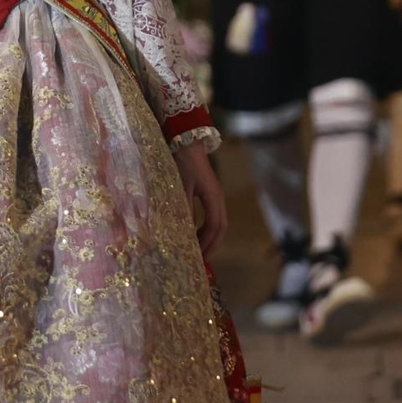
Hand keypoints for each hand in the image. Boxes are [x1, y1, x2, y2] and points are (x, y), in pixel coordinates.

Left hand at [173, 142, 227, 257]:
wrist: (187, 143)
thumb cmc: (183, 163)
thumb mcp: (181, 187)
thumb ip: (184, 208)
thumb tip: (184, 231)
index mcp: (213, 198)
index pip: (215, 226)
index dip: (208, 243)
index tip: (199, 256)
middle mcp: (218, 198)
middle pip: (221, 227)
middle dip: (213, 244)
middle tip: (201, 259)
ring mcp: (215, 196)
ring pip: (219, 222)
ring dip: (210, 237)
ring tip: (199, 250)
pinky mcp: (209, 193)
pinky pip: (213, 216)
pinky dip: (206, 228)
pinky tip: (195, 233)